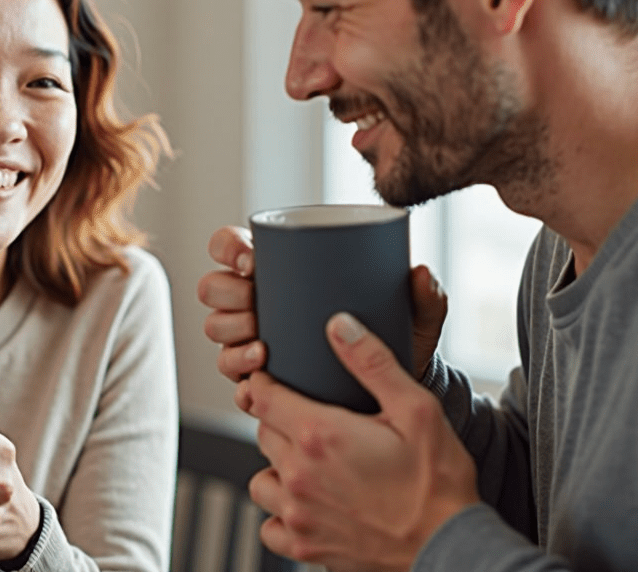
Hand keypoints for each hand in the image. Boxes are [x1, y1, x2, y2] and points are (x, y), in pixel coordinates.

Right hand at [198, 225, 449, 407]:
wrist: (392, 392)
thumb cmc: (393, 337)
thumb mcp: (410, 317)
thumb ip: (424, 296)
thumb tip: (421, 272)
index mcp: (277, 269)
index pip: (230, 245)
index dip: (228, 247)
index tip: (251, 260)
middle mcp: (255, 301)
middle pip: (213, 287)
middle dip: (228, 294)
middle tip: (256, 302)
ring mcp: (250, 338)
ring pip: (216, 329)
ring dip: (231, 333)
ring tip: (263, 344)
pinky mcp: (256, 376)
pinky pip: (232, 375)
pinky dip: (240, 374)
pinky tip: (258, 373)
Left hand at [246, 313, 477, 571]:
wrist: (450, 546)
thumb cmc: (438, 479)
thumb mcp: (415, 408)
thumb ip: (371, 363)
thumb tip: (338, 325)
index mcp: (319, 436)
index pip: (261, 396)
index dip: (265, 381)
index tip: (276, 378)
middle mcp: (299, 476)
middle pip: (263, 433)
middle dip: (280, 420)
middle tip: (311, 417)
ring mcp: (299, 515)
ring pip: (261, 479)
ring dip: (278, 467)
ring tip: (309, 462)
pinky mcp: (307, 547)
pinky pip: (269, 526)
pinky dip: (281, 514)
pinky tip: (308, 502)